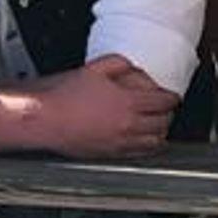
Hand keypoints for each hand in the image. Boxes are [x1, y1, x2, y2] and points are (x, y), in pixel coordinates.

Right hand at [36, 54, 178, 157]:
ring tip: (159, 127)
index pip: (163, 102)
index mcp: (128, 102)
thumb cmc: (64, 95)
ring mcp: (120, 142)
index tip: (172, 96)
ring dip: (160, 133)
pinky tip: (144, 142)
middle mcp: (128, 125)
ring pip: (153, 142)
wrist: (44, 119)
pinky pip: (138, 153)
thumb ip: (118, 63)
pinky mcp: (109, 154)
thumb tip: (131, 65)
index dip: (172, 98)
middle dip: (168, 115)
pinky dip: (147, 147)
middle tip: (168, 110)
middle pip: (162, 123)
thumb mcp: (94, 69)